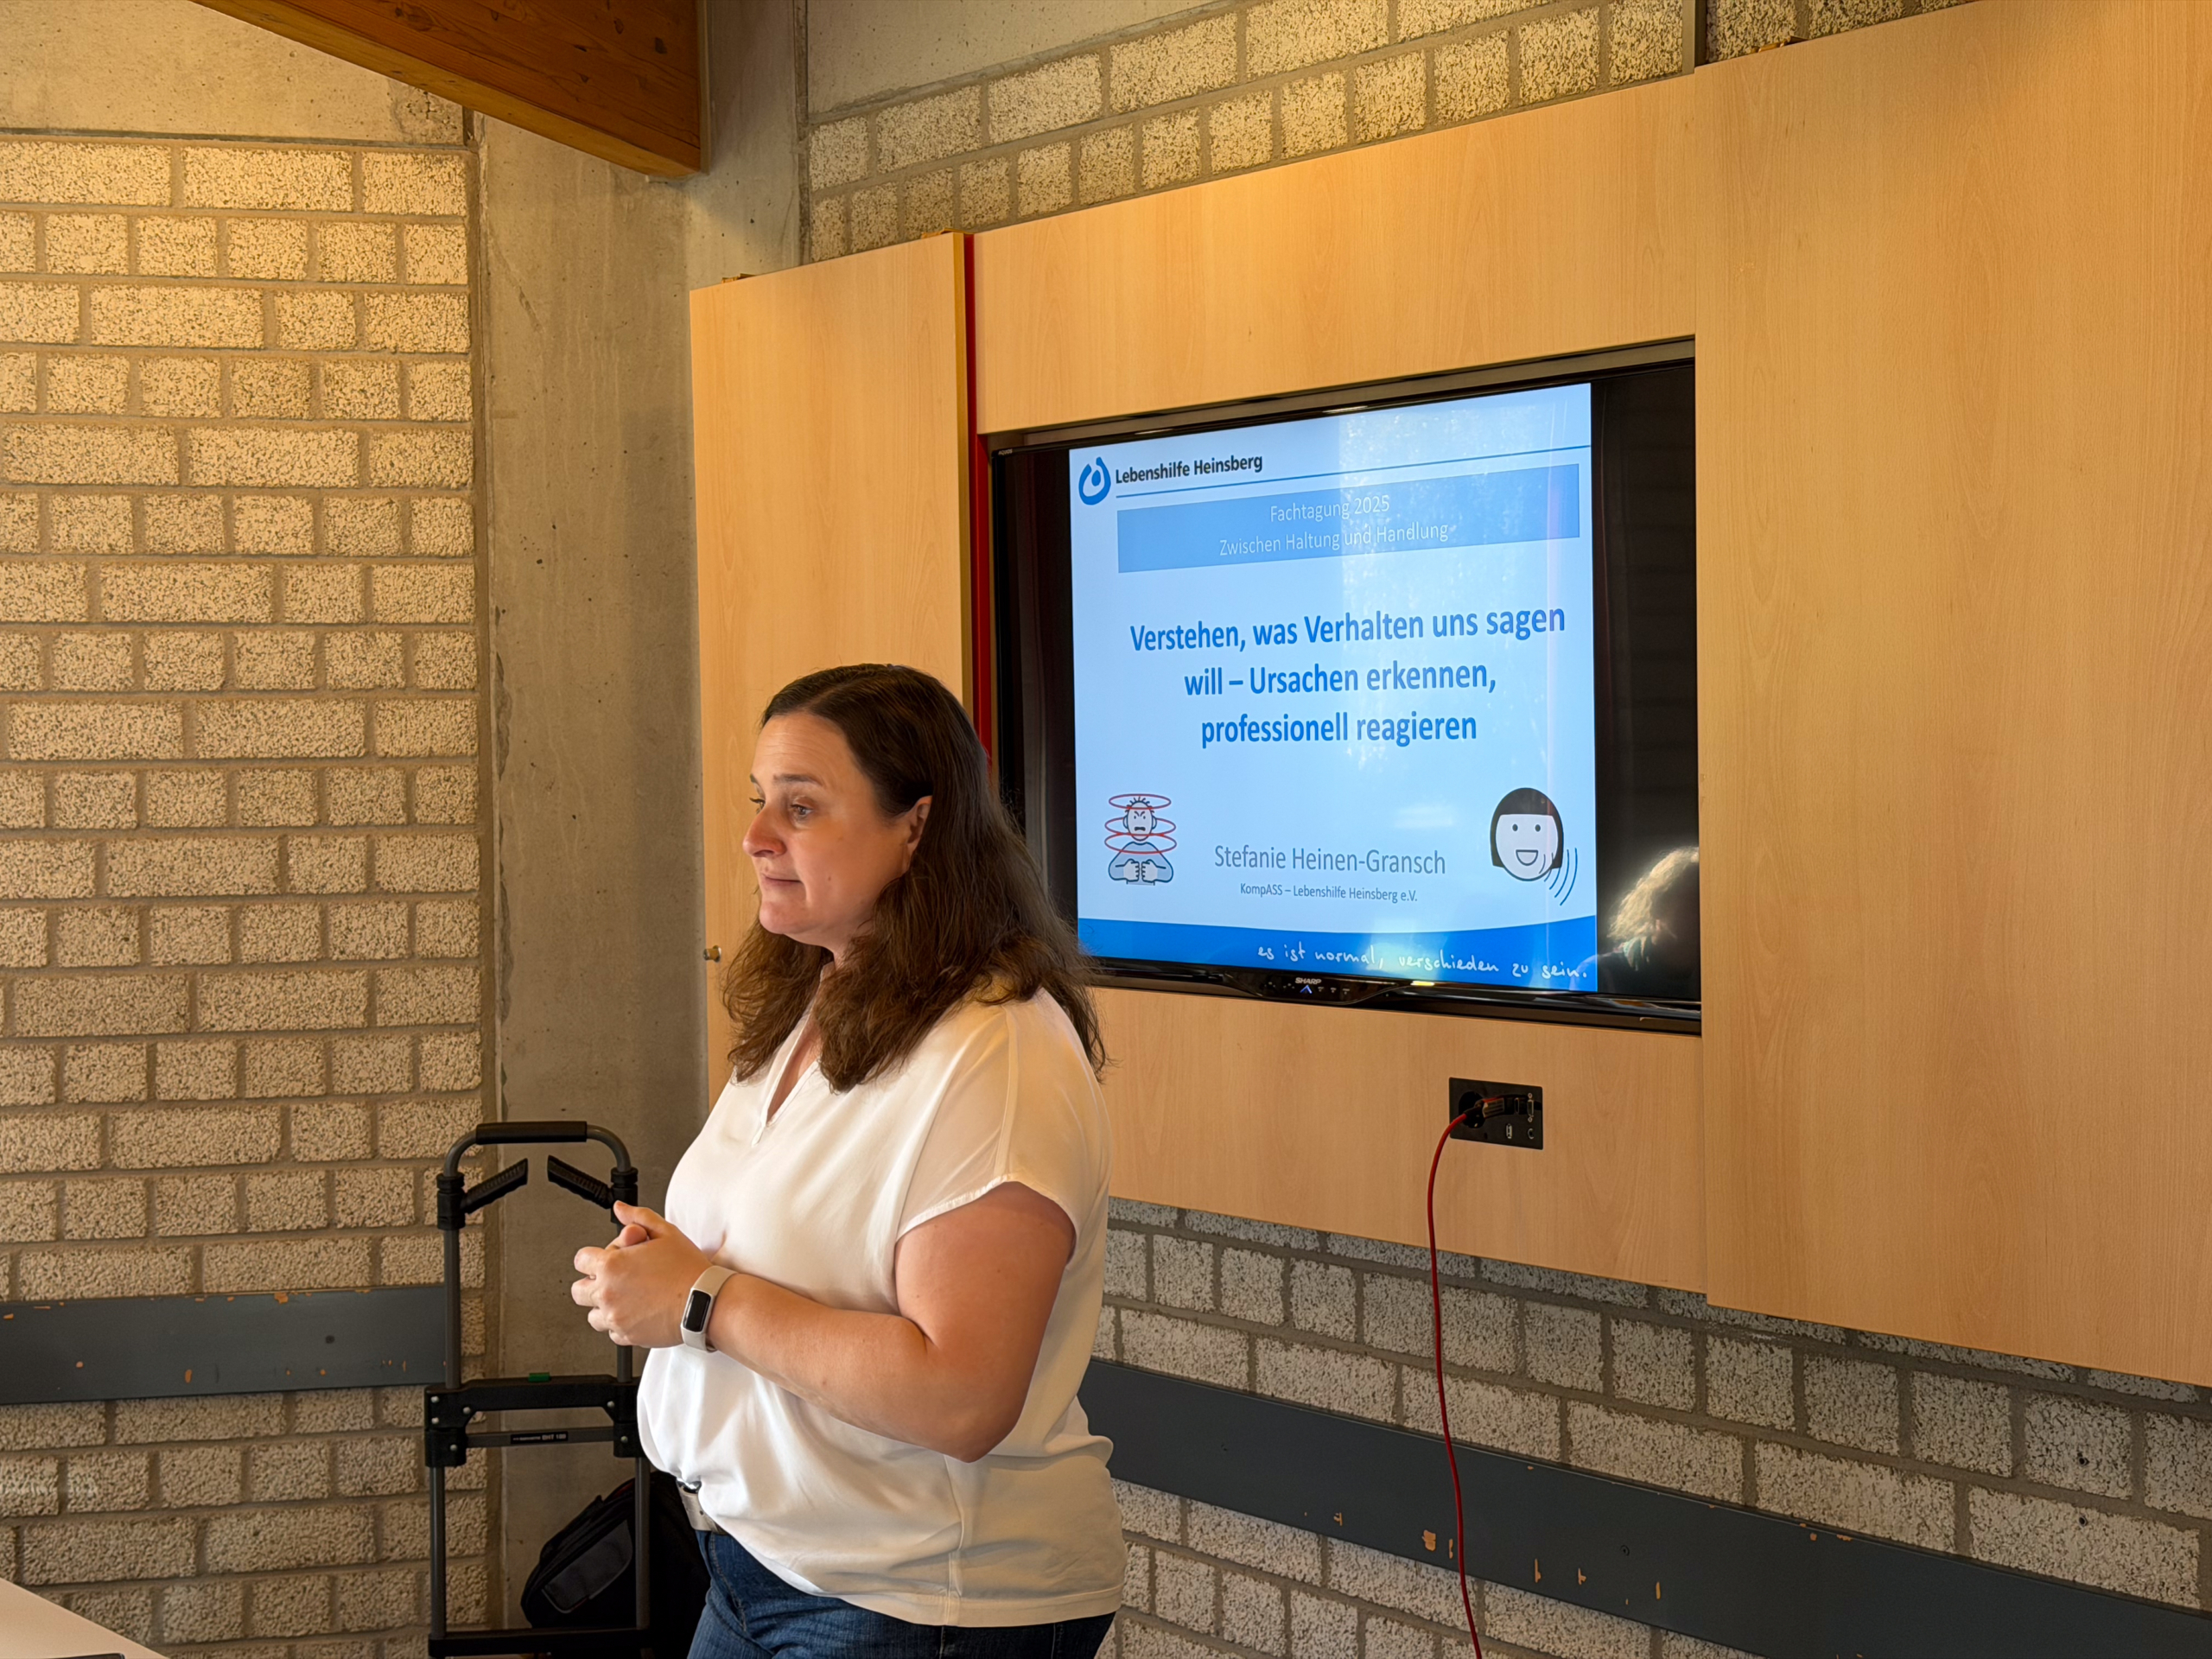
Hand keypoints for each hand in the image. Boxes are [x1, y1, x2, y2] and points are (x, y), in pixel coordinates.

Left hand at [570, 1202, 712, 1348]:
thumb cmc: (687, 1270)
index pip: (581, 1260)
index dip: (593, 1257)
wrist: (705, 1302)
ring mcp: (615, 1317)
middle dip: (593, 1283)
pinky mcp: (627, 1336)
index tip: (605, 1260)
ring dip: (604, 1306)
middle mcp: (608, 1293)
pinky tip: (638, 1312)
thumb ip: (638, 1217)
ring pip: (592, 1315)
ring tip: (627, 1298)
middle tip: (615, 1280)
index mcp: (611, 1266)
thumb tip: (621, 1209)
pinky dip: (620, 1324)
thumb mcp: (666, 1232)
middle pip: (579, 1291)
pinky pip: (612, 1332)